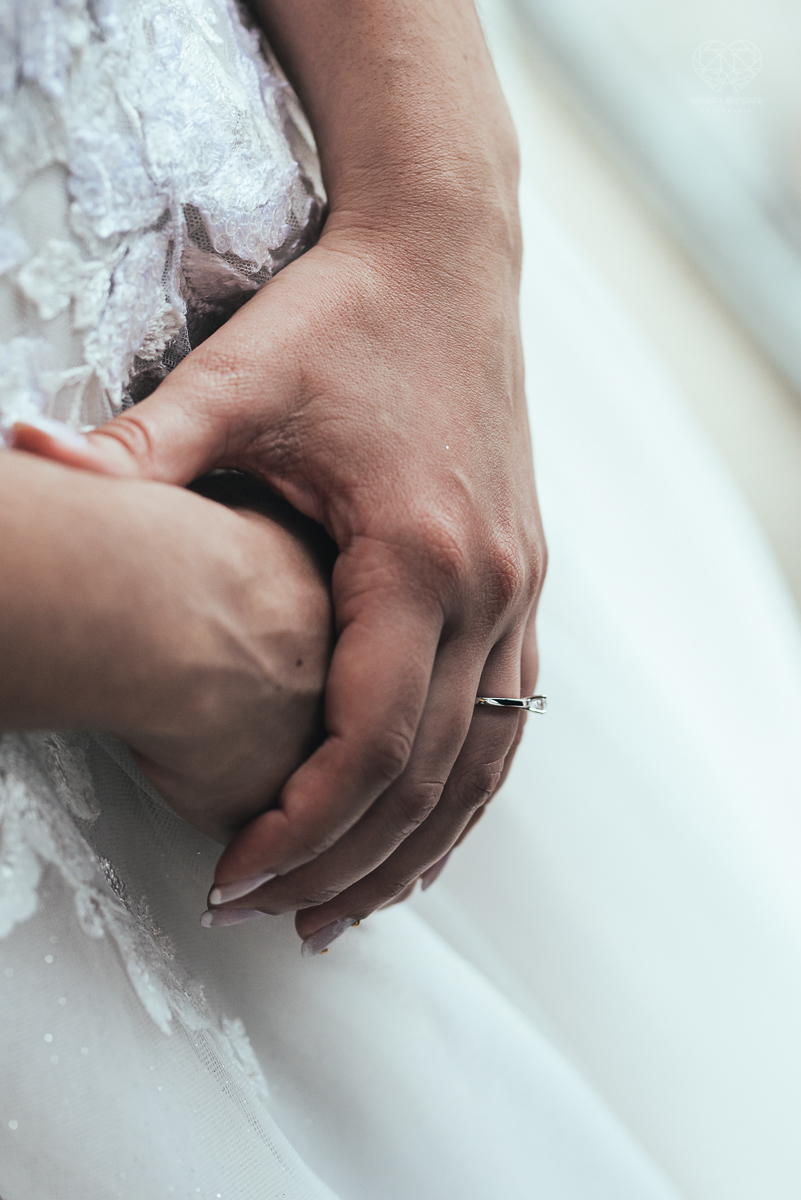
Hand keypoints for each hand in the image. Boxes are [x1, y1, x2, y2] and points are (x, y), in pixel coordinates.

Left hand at [17, 208, 544, 936]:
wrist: (446, 253)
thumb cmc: (350, 314)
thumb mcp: (239, 379)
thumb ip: (139, 448)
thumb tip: (24, 463)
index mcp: (420, 554)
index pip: (366, 743)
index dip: (298, 828)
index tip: (232, 877)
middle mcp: (487, 586)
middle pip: (427, 777)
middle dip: (348, 863)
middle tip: (277, 919)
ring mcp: (518, 587)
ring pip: (483, 763)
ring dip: (420, 848)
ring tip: (351, 909)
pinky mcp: (523, 578)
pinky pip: (508, 716)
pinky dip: (467, 788)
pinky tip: (429, 827)